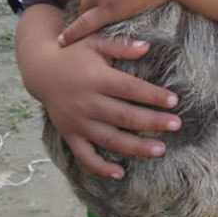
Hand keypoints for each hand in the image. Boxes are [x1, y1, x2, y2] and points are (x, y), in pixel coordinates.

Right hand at [41, 33, 180, 176]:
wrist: (40, 70)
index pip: (130, 89)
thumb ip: (120, 46)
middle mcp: (87, 102)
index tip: (174, 101)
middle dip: (152, 122)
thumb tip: (147, 47)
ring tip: (160, 150)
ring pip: (110, 139)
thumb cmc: (73, 54)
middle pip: (124, 116)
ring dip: (136, 147)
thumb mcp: (94, 42)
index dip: (153, 96)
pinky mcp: (70, 135)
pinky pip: (85, 156)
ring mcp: (78, 122)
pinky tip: (120, 174)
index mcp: (96, 79)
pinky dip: (100, 168)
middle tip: (177, 125)